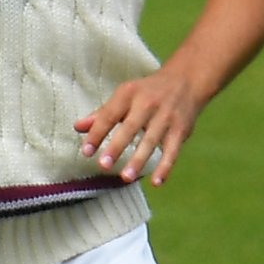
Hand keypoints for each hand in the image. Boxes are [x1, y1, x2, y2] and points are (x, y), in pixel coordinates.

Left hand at [77, 63, 209, 184]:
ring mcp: (166, 117)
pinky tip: (156, 182)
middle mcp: (148, 103)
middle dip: (117, 146)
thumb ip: (103, 113)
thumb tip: (77, 127)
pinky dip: (165, 167)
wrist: (186, 80)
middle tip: (103, 165)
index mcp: (129, 94)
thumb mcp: (125, 96)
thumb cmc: (147, 92)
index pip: (109, 115)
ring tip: (126, 177)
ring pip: (151, 141)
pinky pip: (172, 151)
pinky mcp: (181, 129)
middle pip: (130, 127)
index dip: (97, 133)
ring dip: (139, 160)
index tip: (86, 151)